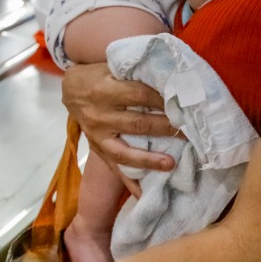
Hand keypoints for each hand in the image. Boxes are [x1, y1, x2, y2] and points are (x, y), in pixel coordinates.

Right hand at [61, 62, 175, 195]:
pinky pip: (114, 168)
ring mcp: (97, 135)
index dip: (164, 100)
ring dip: (149, 159)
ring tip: (171, 164)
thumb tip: (174, 77)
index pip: (141, 94)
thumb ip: (137, 73)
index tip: (185, 104)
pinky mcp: (97, 149)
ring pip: (124, 151)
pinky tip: (144, 195)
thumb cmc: (100, 75)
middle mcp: (99, 114)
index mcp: (105, 89)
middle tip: (190, 133)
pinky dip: (129, 183)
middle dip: (166, 129)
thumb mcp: (114, 66)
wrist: (70, 90)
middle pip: (137, 124)